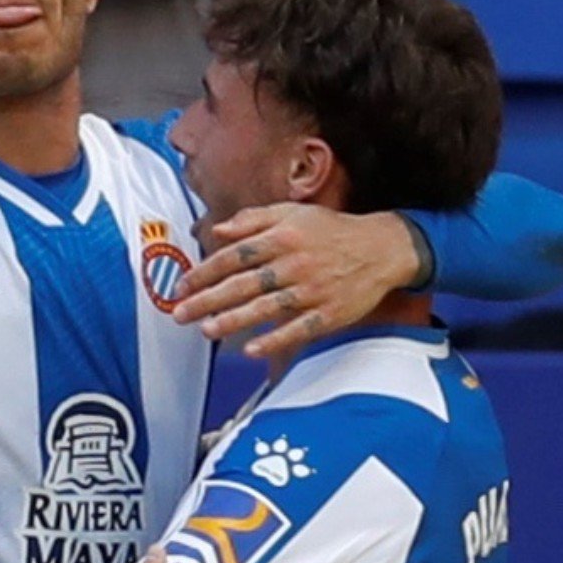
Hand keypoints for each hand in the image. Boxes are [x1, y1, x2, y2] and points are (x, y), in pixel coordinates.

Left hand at [172, 204, 422, 358]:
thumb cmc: (331, 230)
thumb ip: (253, 219)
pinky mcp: (329, 313)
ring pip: (267, 308)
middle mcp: (295, 262)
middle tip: (180, 313)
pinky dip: (274, 340)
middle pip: (244, 283)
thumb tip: (218, 230)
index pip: (235, 255)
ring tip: (207, 329)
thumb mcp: (293, 212)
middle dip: (208, 299)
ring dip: (234, 320)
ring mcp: (313, 290)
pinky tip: (250, 349)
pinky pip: (298, 329)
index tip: (182, 286)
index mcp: (283, 236)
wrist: (381, 248)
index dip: (205, 271)